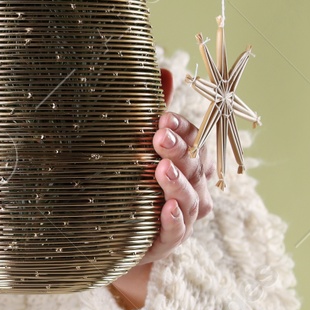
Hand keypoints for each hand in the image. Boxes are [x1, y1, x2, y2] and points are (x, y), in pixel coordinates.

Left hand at [108, 111, 215, 309]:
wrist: (113, 232)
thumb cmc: (133, 180)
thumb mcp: (139, 143)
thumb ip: (152, 108)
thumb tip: (164, 69)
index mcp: (190, 162)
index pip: (196, 141)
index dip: (184, 129)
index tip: (164, 117)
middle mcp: (194, 188)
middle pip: (196, 166)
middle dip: (179, 150)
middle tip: (159, 137)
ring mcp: (184, 216)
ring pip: (192, 198)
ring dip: (178, 183)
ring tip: (162, 170)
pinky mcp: (169, 241)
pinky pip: (178, 230)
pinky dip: (175, 220)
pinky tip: (166, 208)